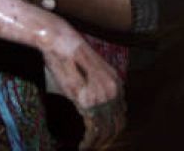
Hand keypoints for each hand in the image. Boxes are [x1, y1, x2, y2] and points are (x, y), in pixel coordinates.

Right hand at [41, 29, 125, 149]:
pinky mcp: (88, 101)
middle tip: (97, 147)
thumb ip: (95, 89)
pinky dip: (89, 142)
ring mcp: (102, 96)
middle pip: (117, 125)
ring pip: (106, 130)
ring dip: (97, 143)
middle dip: (107, 139)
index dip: (113, 129)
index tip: (103, 138)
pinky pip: (93, 130)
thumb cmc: (69, 56)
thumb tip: (89, 104)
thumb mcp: (90, 73)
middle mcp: (114, 90)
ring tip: (88, 148)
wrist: (62, 43)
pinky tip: (82, 147)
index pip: (121, 114)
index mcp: (116, 82)